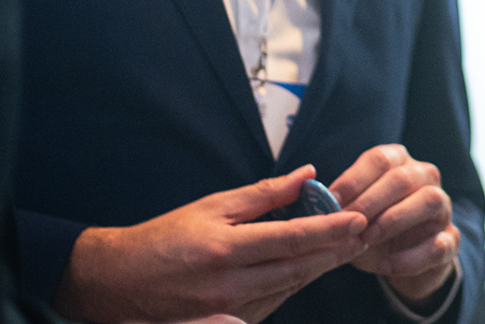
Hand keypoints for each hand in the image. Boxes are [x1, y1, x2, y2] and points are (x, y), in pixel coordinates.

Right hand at [55, 166, 367, 322]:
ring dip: (319, 269)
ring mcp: (228, 311)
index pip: (292, 239)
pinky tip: (310, 270)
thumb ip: (261, 194)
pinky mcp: (225, 323)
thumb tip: (305, 175)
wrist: (120, 282)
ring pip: (288, 289)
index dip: (329, 230)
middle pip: (298, 269)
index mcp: (226, 249)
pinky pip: (270, 304)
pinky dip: (292, 286)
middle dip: (334, 252)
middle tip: (364, 233)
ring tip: (346, 249)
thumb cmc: (164, 238)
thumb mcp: (211, 206)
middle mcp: (230, 285)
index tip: (357, 219)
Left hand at [329, 143, 459, 304]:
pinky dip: (411, 256)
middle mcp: (425, 178)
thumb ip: (338, 207)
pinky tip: (387, 265)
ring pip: (430, 200)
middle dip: (371, 200)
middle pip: (403, 178)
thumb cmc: (372, 228)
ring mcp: (443, 208)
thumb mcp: (353, 215)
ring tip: (369, 238)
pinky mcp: (451, 240)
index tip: (332, 200)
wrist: (402, 261)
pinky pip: (439, 243)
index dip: (354, 178)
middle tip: (348, 222)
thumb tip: (317, 202)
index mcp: (399, 163)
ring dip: (395, 219)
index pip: (379, 159)